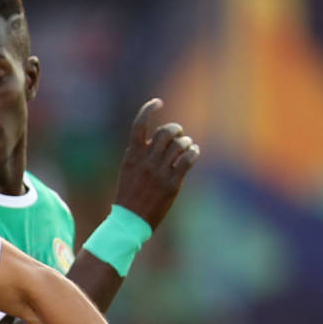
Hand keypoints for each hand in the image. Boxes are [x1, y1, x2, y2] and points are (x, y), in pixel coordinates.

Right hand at [113, 98, 199, 230]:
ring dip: (186, 143)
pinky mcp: (171, 184)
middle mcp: (145, 161)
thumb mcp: (129, 170)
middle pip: (166, 132)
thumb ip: (142, 153)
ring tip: (186, 148)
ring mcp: (159, 173)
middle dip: (176, 130)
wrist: (129, 221)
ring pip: (180, 145)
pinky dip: (194, 152)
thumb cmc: (130, 195)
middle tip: (178, 135)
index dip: (149, 109)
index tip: (158, 102)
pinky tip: (193, 154)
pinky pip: (188, 160)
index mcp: (132, 156)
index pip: (139, 125)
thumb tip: (161, 137)